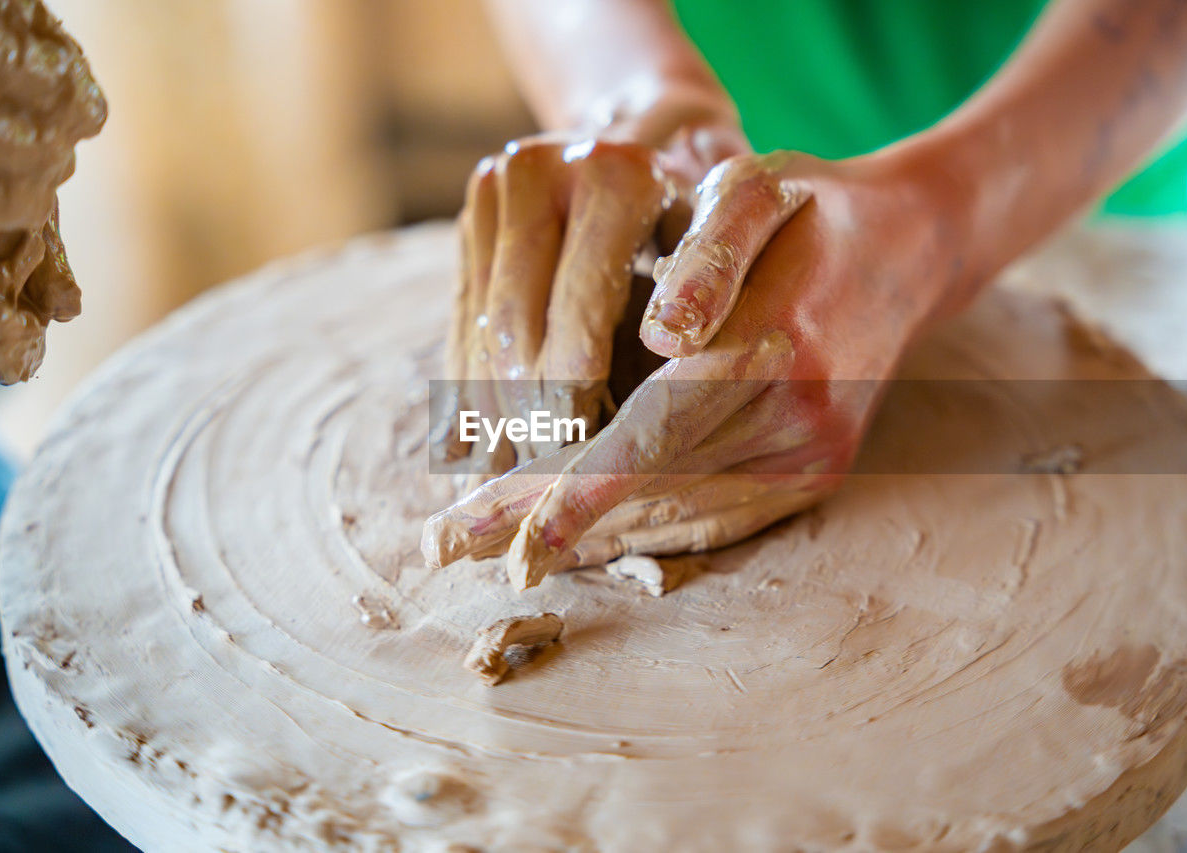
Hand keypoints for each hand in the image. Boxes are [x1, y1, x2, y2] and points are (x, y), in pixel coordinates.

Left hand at [424, 148, 969, 587]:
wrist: (907, 250)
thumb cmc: (809, 212)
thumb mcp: (754, 193)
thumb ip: (711, 255)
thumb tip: (666, 334)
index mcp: (778, 344)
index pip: (649, 436)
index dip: (569, 492)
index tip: (494, 536)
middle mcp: (801, 417)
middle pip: (653, 489)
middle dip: (549, 521)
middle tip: (453, 544)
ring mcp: (815, 456)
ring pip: (682, 516)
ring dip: (591, 539)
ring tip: (501, 549)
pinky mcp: (818, 475)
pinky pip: (723, 521)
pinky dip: (649, 534)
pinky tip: (586, 540)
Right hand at [434, 122, 747, 472]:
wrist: (655, 133)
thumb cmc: (712, 214)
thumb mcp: (726, 253)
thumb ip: (696, 319)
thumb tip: (655, 424)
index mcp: (616, 175)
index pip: (580, 314)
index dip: (577, 399)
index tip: (581, 467)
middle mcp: (541, 169)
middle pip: (516, 328)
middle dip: (527, 418)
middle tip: (538, 489)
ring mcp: (493, 189)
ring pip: (480, 330)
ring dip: (489, 414)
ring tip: (504, 485)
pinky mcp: (469, 217)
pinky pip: (459, 320)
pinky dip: (468, 386)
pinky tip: (476, 447)